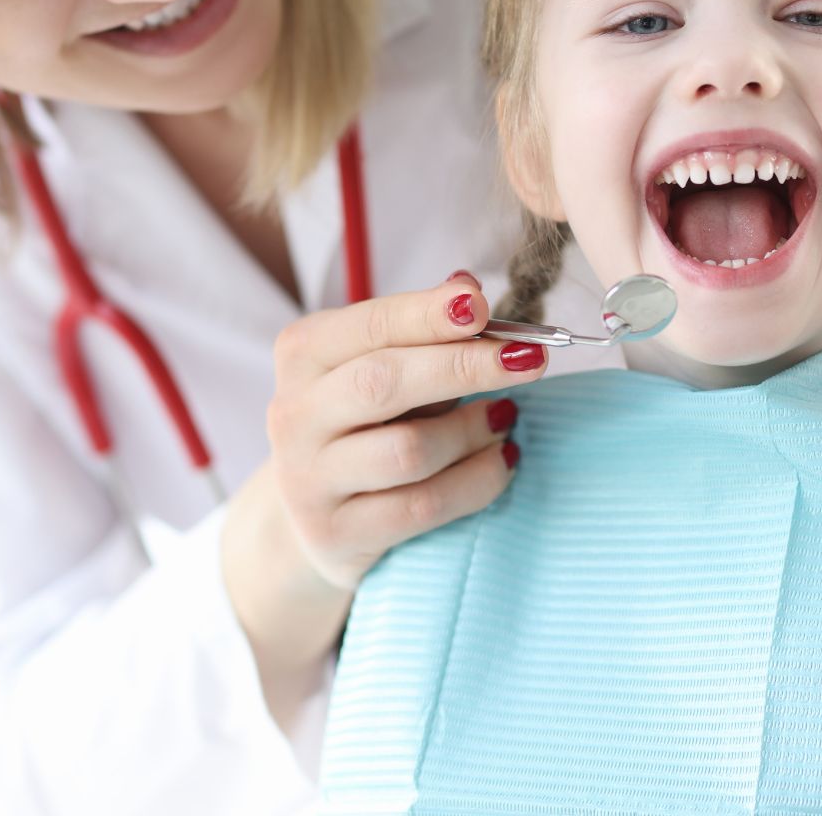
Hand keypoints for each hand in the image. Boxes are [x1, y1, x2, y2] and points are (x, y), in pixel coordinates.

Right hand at [265, 271, 537, 589]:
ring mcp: (309, 480)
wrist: (317, 515)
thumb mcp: (383, 366)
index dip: (428, 314)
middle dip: (464, 366)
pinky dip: (476, 481)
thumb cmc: (365, 422)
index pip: (369, 325)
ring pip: (408, 450)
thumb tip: (467, 286)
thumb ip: (421, 330)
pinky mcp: (336, 534)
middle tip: (528, 359)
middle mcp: (294, 414)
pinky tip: (501, 461)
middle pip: (383, 383)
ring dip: (473, 431)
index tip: (483, 306)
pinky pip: (422, 506)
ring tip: (506, 418)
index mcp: (303, 354)